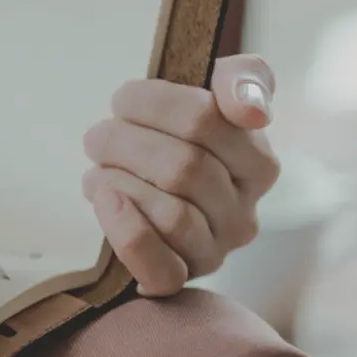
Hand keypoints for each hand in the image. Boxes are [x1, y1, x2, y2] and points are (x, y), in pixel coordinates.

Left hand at [81, 54, 280, 296]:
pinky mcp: (179, 277)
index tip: (123, 100)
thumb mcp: (215, 89)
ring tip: (98, 169)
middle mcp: (244, 213)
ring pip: (171, 215)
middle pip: (182, 167)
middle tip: (99, 136)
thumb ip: (243, 79)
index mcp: (258, 163)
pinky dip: (128, 235)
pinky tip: (103, 201)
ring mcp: (214, 251)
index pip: (205, 119)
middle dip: (124, 142)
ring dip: (117, 181)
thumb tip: (250, 108)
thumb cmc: (179, 128)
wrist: (144, 178)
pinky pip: (161, 271)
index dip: (151, 102)